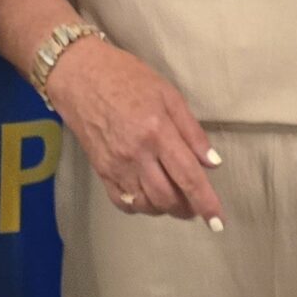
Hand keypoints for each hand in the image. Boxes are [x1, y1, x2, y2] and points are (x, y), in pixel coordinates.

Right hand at [44, 38, 223, 228]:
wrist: (79, 74)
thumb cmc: (126, 76)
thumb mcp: (167, 94)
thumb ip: (191, 131)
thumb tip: (212, 162)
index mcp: (157, 131)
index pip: (188, 176)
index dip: (206, 203)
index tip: (218, 222)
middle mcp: (136, 154)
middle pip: (167, 198)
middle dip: (187, 208)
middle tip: (196, 204)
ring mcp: (115, 165)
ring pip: (146, 204)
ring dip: (165, 208)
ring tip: (175, 199)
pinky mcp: (100, 170)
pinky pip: (123, 202)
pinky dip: (140, 207)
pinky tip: (148, 197)